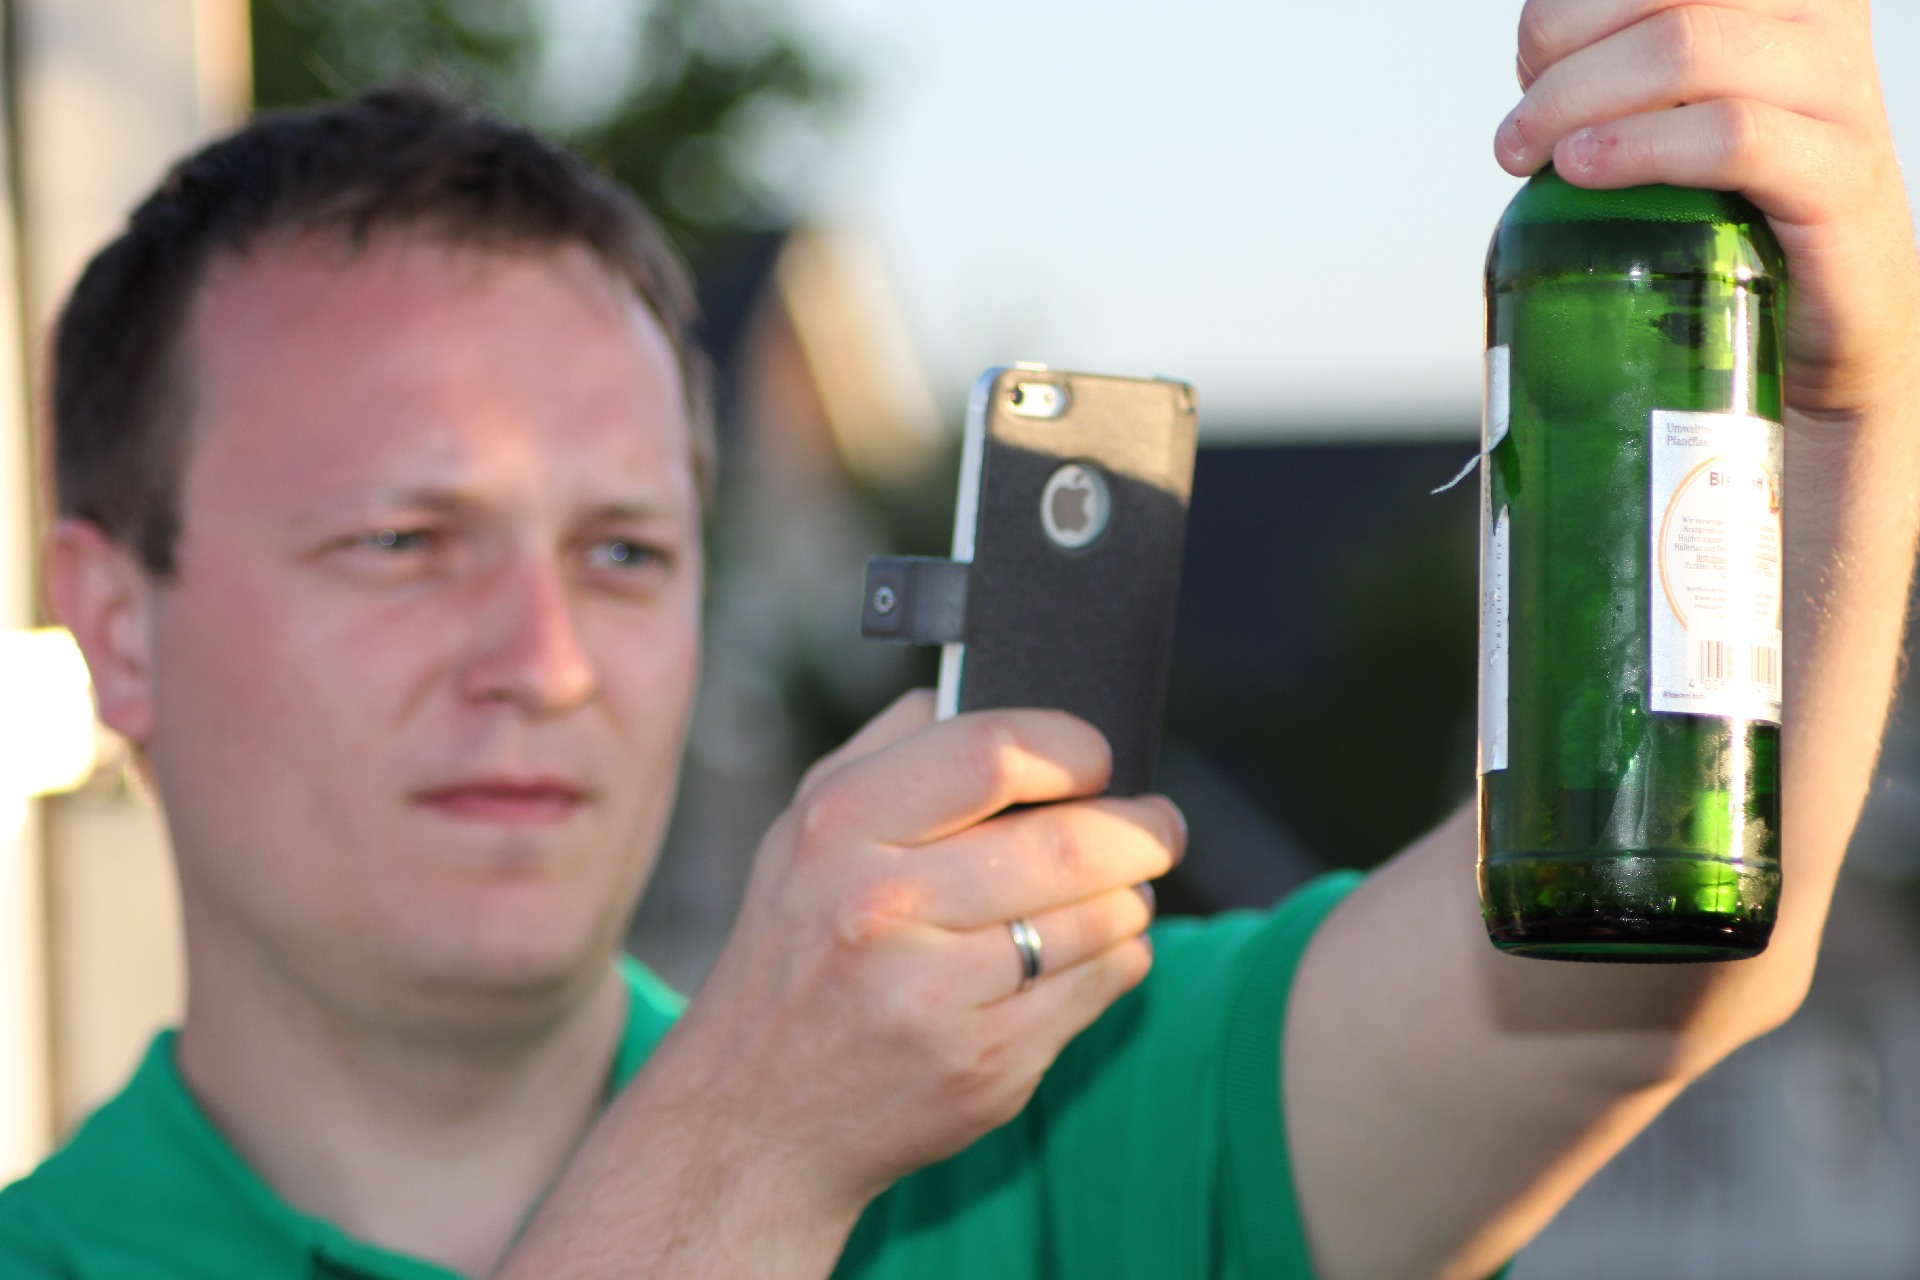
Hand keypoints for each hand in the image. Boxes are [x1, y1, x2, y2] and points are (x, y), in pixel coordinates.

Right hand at [649, 690, 1180, 1216]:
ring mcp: (933, 995)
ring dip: (1131, 897)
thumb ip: (895, 747)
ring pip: (1103, 917)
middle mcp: (880, 907)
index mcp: (840, 826)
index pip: (994, 751)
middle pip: (1069, 842)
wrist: (751, 1119)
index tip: (1095, 760)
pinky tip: (1085, 955)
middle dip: (1144, 828)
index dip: (1072, 748)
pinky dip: (1117, 960)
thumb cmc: (797, 951)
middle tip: (1161, 826)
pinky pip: (1103, 986)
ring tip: (1119, 892)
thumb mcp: (806, 829)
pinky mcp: (983, 1067)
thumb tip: (992, 684)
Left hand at [1493, 0, 1919, 413]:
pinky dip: (1639, 148)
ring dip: (1576, 99)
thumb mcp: (1682, 105)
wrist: (1830, 303)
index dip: (1565, 7)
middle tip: (1521, 127)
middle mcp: (1816, 19)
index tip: (1531, 66)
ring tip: (1532, 153)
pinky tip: (1584, 169)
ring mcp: (1836, 94)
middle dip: (1557, 49)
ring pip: (1686, 48)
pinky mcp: (1836, 177)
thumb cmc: (1741, 198)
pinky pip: (1730, 138)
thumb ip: (1630, 61)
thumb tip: (1534, 47)